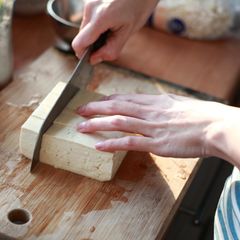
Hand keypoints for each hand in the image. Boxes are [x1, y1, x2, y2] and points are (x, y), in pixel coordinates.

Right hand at [72, 0, 157, 63]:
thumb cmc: (139, 7)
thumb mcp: (127, 33)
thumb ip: (110, 50)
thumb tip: (94, 59)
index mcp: (100, 17)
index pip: (79, 44)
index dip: (84, 54)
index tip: (93, 57)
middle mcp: (90, 7)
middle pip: (81, 37)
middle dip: (93, 43)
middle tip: (110, 39)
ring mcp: (88, 1)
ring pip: (85, 28)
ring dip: (95, 33)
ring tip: (112, 27)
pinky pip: (88, 19)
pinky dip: (97, 24)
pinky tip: (110, 19)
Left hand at [76, 93, 230, 157]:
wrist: (215, 126)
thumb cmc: (200, 115)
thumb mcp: (178, 103)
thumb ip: (161, 104)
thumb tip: (152, 105)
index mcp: (155, 101)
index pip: (125, 98)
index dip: (107, 99)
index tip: (96, 102)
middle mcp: (149, 111)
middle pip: (116, 107)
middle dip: (95, 108)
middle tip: (79, 110)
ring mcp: (151, 127)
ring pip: (118, 122)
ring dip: (97, 124)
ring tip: (81, 126)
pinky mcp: (156, 144)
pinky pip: (129, 142)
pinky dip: (112, 143)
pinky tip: (99, 145)